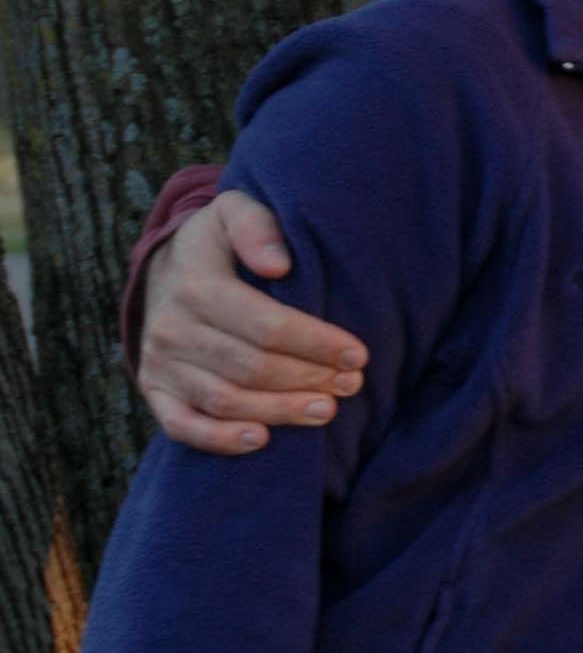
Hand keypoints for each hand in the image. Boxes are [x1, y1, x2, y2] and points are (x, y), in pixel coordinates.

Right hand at [139, 189, 367, 453]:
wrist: (165, 269)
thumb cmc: (219, 243)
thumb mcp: (235, 213)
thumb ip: (257, 226)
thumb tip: (279, 265)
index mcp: (196, 284)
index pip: (267, 325)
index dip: (316, 343)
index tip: (358, 354)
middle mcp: (171, 327)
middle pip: (252, 367)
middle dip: (309, 379)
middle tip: (352, 384)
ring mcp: (160, 363)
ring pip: (226, 400)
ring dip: (281, 411)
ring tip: (327, 410)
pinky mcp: (155, 390)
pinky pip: (183, 426)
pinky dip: (221, 440)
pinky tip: (262, 440)